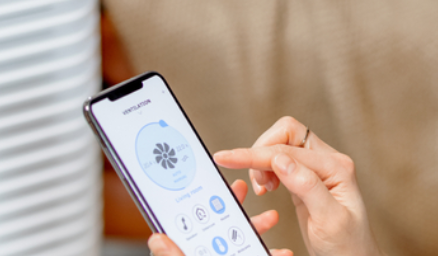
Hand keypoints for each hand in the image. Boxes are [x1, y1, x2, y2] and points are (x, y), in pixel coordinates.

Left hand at [146, 179, 292, 255]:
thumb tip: (156, 239)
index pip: (193, 227)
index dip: (206, 204)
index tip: (220, 188)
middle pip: (218, 230)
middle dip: (233, 210)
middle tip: (243, 193)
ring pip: (239, 245)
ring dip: (255, 231)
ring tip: (270, 220)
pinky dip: (269, 255)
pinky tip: (281, 253)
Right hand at [216, 117, 383, 255]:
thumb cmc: (347, 244)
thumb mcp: (329, 219)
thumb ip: (307, 186)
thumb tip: (280, 160)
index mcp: (336, 167)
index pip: (288, 149)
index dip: (255, 154)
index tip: (227, 159)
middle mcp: (327, 162)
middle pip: (285, 135)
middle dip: (260, 153)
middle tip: (258, 184)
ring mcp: (316, 169)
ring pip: (280, 144)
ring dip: (262, 162)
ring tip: (263, 188)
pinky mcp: (305, 179)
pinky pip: (280, 160)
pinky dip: (266, 169)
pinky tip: (268, 187)